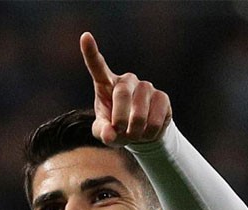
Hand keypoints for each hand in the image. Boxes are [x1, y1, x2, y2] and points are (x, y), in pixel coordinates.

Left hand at [80, 32, 171, 146]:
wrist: (141, 133)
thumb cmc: (116, 129)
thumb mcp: (104, 133)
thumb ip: (102, 132)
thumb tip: (110, 135)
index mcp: (106, 84)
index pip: (97, 66)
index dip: (91, 52)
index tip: (85, 37)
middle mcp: (127, 80)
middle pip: (122, 95)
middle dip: (119, 120)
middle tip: (120, 133)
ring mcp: (146, 87)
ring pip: (140, 111)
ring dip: (135, 131)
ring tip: (134, 135)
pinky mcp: (162, 97)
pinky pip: (156, 118)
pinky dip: (150, 132)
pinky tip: (147, 132)